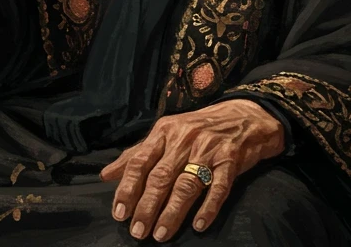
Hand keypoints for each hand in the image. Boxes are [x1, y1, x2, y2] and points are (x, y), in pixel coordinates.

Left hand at [100, 100, 285, 241]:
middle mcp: (184, 139)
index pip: (140, 162)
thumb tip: (106, 175)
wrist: (244, 116)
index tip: (119, 213)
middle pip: (161, 176)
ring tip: (160, 234)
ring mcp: (208, 149)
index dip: (128, 188)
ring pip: (187, 184)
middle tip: (137, 231)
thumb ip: (137, 154)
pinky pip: (219, 187)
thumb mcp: (166, 133)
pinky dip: (208, 207)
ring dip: (172, 212)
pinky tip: (198, 225)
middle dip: (147, 206)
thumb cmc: (199, 128)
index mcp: (164, 132)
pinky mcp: (231, 160)